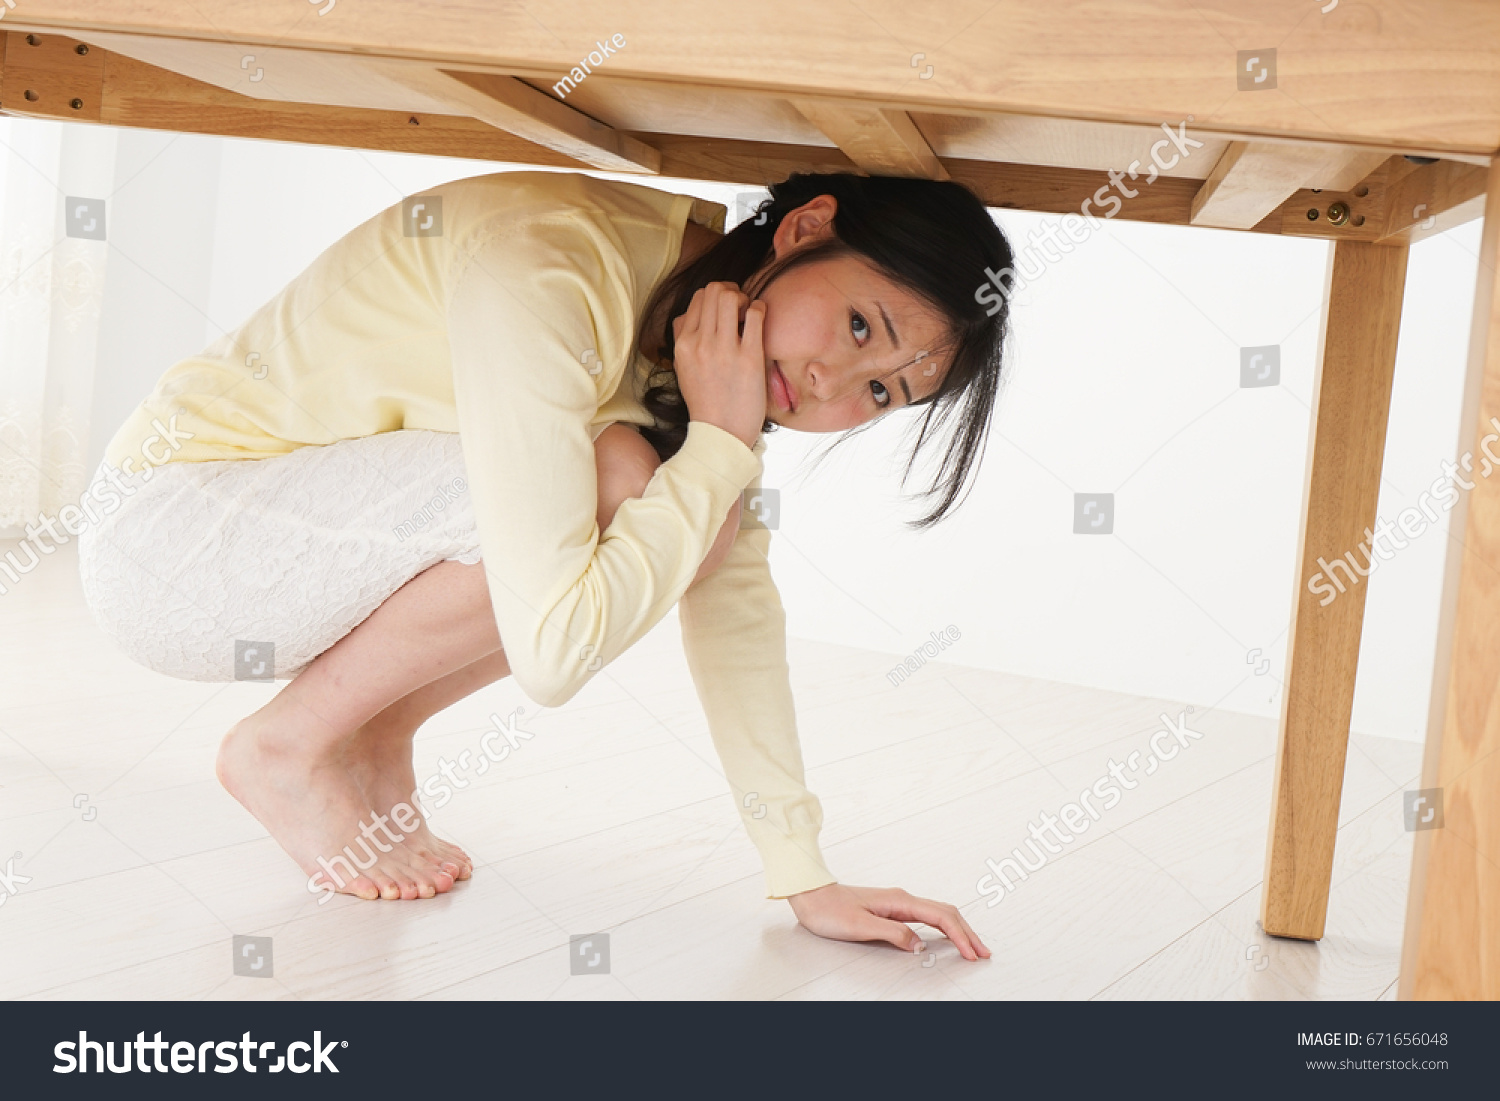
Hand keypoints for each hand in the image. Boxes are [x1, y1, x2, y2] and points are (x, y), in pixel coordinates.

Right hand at [671, 281, 766, 449]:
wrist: (720, 433)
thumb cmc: (706, 401)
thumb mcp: (683, 368)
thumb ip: (683, 340)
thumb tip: (688, 315)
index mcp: (683, 344)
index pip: (697, 297)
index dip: (715, 296)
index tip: (727, 311)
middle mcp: (700, 343)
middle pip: (713, 290)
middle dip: (731, 291)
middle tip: (741, 307)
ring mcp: (723, 350)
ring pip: (730, 296)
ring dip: (744, 298)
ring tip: (749, 314)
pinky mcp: (748, 358)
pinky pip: (755, 314)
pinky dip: (760, 309)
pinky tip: (760, 321)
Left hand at [786, 883, 989, 960]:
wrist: (811, 895)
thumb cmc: (829, 910)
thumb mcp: (859, 925)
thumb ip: (892, 933)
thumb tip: (919, 945)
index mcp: (899, 900)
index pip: (940, 917)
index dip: (960, 936)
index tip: (972, 953)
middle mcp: (902, 898)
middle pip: (946, 913)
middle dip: (968, 932)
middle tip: (983, 952)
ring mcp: (898, 903)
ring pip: (938, 914)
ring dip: (958, 930)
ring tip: (972, 946)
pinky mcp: (892, 909)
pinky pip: (926, 917)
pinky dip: (943, 928)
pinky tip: (946, 937)